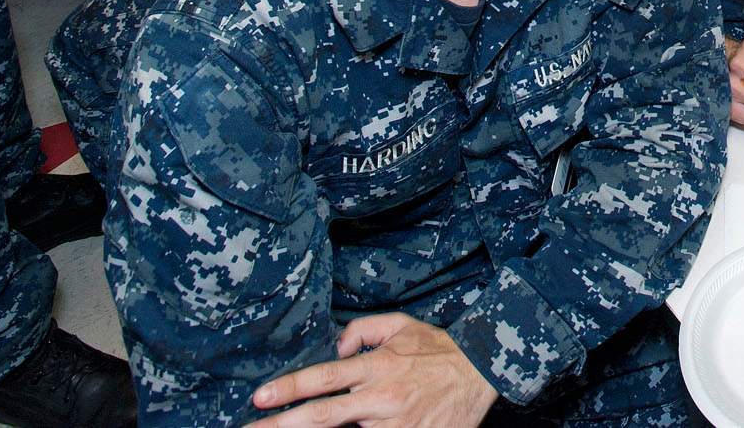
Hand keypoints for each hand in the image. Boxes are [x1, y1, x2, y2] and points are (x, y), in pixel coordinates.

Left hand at [247, 315, 498, 427]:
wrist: (483, 373)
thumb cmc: (439, 350)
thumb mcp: (402, 325)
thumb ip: (364, 330)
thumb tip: (336, 347)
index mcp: (377, 365)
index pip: (323, 377)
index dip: (289, 388)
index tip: (260, 398)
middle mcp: (381, 397)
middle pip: (322, 415)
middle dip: (281, 425)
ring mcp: (395, 423)